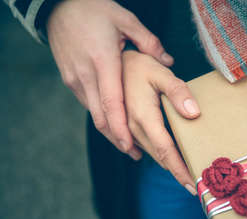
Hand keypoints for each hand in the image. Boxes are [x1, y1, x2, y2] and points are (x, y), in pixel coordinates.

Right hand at [47, 0, 173, 159]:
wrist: (58, 5)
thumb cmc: (94, 10)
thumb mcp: (125, 19)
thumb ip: (149, 42)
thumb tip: (170, 60)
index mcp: (103, 62)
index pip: (112, 103)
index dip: (121, 129)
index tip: (133, 148)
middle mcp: (87, 76)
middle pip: (102, 118)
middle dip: (121, 141)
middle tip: (140, 157)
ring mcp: (76, 81)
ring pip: (95, 116)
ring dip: (113, 134)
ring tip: (133, 150)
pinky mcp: (71, 81)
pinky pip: (90, 106)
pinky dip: (104, 120)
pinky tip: (118, 127)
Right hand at [122, 50, 200, 194]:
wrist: (108, 61)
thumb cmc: (138, 65)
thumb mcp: (160, 73)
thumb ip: (178, 92)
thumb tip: (194, 114)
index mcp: (144, 117)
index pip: (165, 151)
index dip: (179, 170)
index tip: (192, 187)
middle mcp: (132, 128)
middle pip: (158, 157)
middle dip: (176, 172)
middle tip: (195, 185)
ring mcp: (124, 129)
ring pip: (149, 153)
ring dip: (166, 164)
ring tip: (184, 174)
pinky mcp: (121, 128)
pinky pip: (138, 146)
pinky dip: (154, 154)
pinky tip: (165, 159)